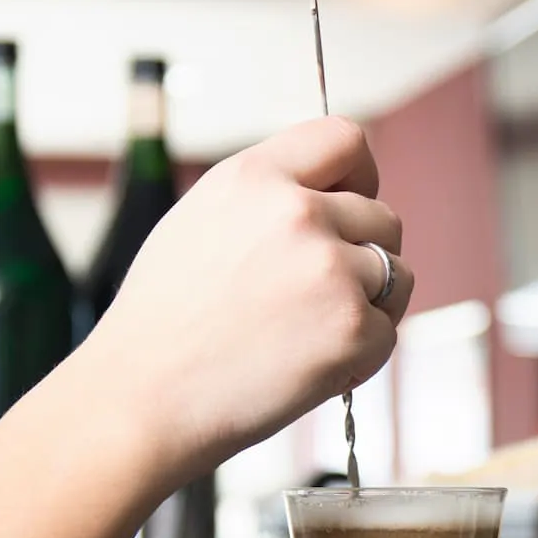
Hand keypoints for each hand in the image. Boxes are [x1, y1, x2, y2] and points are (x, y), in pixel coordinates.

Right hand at [84, 115, 412, 468]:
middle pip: (383, 216)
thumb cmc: (161, 324)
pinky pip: (386, 332)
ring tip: (312, 333)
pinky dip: (360, 355)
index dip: (359, 176)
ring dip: (369, 304)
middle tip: (317, 296)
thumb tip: (329, 196)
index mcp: (254, 177)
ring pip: (396, 273)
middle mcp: (297, 213)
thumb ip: (267, 198)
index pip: (345, 139)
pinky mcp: (352, 329)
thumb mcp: (200, 221)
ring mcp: (330, 271)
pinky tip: (309, 366)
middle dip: (362, 255)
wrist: (142, 398)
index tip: (353, 204)